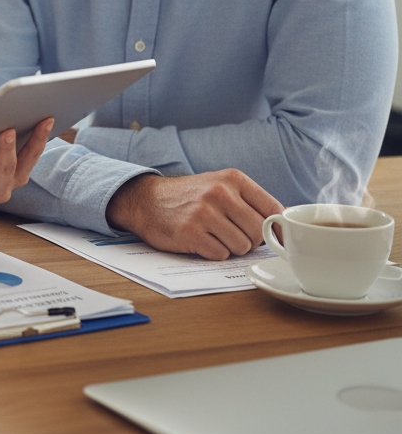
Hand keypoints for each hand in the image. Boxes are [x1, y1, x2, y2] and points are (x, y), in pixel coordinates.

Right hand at [105, 169, 282, 260]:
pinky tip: (200, 240)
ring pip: (242, 246)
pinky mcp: (191, 232)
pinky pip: (220, 254)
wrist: (147, 200)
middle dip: (248, 239)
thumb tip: (286, 225)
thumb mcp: (221, 186)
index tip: (271, 237)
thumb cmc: (190, 197)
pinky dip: (213, 252)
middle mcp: (220, 192)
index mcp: (233, 178)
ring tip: (212, 234)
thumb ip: (251, 202)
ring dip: (230, 247)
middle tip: (228, 232)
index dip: (276, 229)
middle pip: (258, 232)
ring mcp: (205, 212)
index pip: (274, 209)